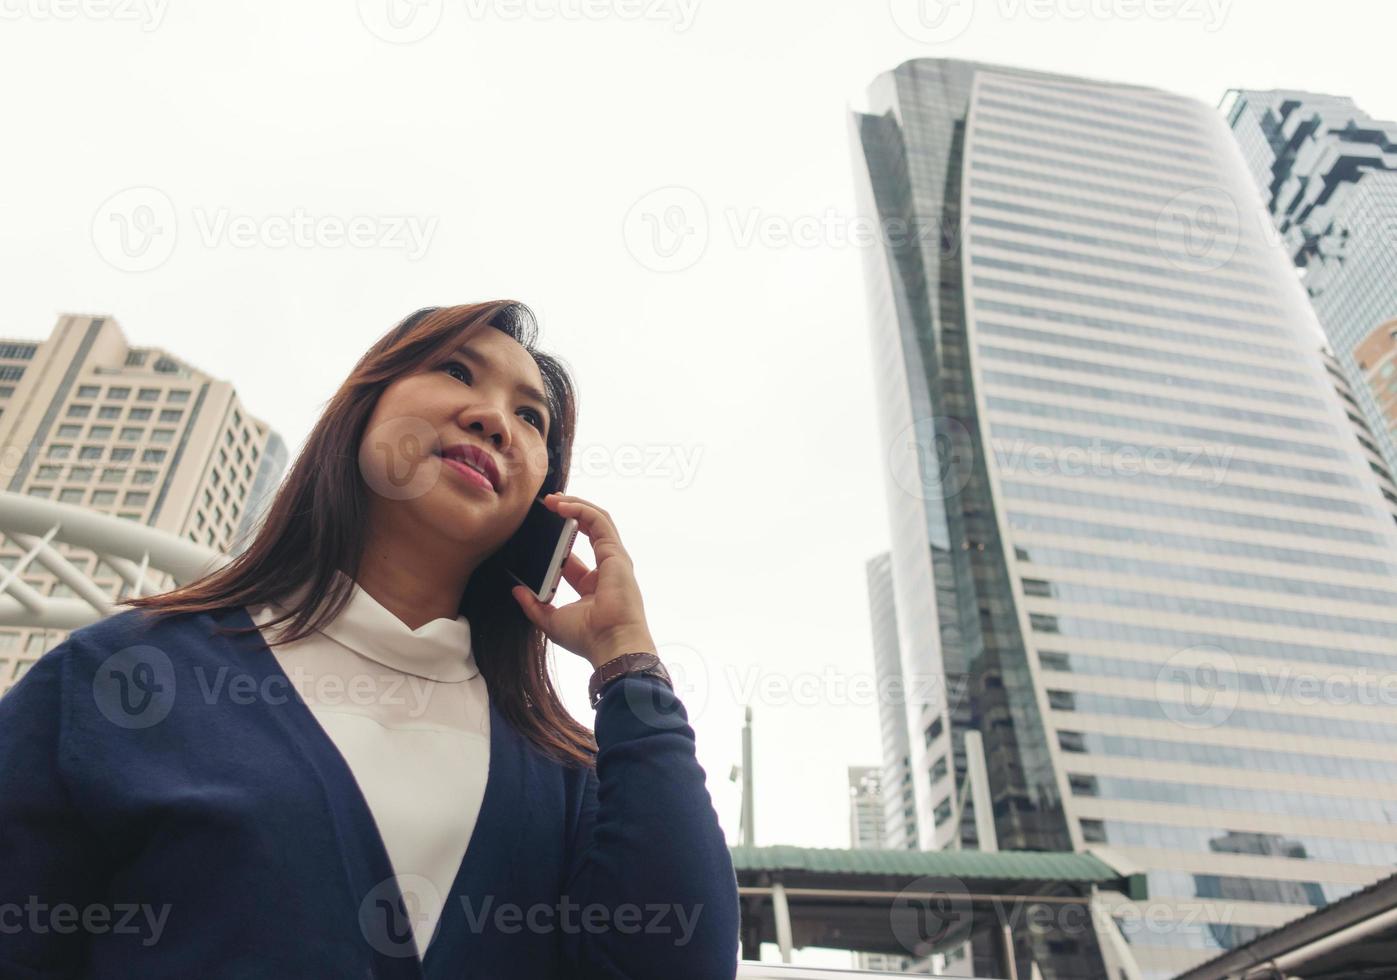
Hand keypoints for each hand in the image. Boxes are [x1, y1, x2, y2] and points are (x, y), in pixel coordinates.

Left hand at [510, 492, 656, 669]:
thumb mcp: (550, 620)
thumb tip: (517, 591)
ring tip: (551, 499)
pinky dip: (581, 508)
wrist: (610, 644)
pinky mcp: (616, 552)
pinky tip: (562, 505)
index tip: (537, 533)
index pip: (573, 557)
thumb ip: (533, 605)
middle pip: (588, 532)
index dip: (556, 542)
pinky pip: (599, 521)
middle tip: (544, 506)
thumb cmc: (588, 638)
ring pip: (596, 520)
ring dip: (574, 505)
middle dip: (567, 515)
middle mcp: (605, 569)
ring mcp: (613, 559)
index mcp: (592, 585)